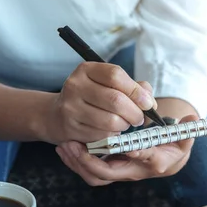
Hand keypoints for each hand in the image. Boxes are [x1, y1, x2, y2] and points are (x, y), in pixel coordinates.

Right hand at [41, 62, 155, 143]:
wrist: (57, 115)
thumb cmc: (91, 99)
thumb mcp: (108, 86)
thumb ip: (132, 88)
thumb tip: (149, 101)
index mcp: (86, 70)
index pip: (116, 75)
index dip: (136, 91)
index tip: (147, 103)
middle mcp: (75, 85)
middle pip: (116, 100)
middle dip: (135, 113)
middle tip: (139, 119)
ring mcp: (70, 107)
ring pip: (111, 121)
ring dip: (124, 126)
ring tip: (124, 124)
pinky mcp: (70, 127)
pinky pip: (102, 135)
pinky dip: (112, 136)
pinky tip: (110, 132)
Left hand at [55, 114, 198, 185]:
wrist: (168, 160)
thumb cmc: (174, 147)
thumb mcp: (184, 138)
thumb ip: (187, 129)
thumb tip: (193, 119)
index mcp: (154, 162)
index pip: (142, 156)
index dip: (131, 150)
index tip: (118, 142)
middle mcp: (135, 171)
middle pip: (109, 173)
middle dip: (89, 161)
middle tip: (74, 145)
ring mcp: (121, 172)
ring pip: (96, 176)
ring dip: (78, 164)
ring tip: (65, 146)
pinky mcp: (111, 170)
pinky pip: (90, 173)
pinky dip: (76, 163)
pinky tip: (65, 149)